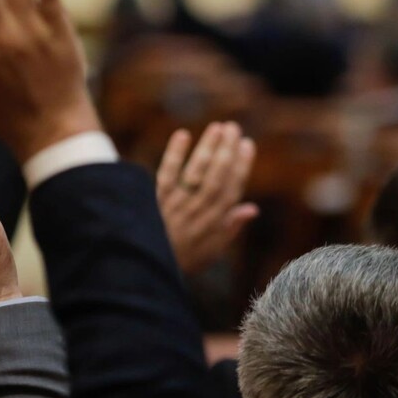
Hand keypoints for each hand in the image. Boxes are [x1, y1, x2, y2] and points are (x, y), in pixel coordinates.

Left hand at [157, 122, 257, 273]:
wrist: (144, 270)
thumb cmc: (183, 260)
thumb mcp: (212, 250)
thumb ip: (231, 228)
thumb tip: (253, 208)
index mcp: (213, 223)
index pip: (231, 190)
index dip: (241, 166)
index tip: (247, 144)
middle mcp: (196, 212)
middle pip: (215, 178)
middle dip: (226, 151)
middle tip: (234, 127)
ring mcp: (175, 205)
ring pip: (195, 174)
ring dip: (207, 149)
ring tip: (217, 127)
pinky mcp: (154, 201)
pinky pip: (166, 176)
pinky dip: (174, 155)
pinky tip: (183, 135)